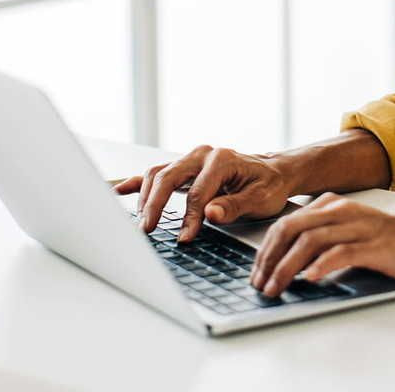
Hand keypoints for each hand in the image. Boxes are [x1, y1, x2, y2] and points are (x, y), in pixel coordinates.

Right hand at [111, 145, 294, 240]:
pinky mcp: (184, 168)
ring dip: (147, 197)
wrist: (274, 173)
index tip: (184, 239)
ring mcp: (191, 159)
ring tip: (143, 223)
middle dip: (156, 204)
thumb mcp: (260, 199)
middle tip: (148, 230)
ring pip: (159, 174)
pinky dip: (138, 182)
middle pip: (168, 177)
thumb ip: (234, 206)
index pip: (198, 192)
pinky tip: (120, 191)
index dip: (190, 217)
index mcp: (222, 159)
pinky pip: (156, 173)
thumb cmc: (268, 185)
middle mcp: (203, 154)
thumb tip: (209, 215)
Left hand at [250, 193, 394, 297]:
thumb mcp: (352, 231)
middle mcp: (342, 211)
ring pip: (310, 241)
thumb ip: (324, 240)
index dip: (265, 249)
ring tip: (276, 288)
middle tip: (259, 284)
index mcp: (333, 205)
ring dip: (287, 267)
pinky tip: (310, 279)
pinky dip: (321, 265)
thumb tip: (288, 265)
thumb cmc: (392, 242)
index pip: (286, 223)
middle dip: (269, 258)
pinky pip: (341, 252)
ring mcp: (359, 226)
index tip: (256, 273)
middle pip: (291, 228)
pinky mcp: (375, 245)